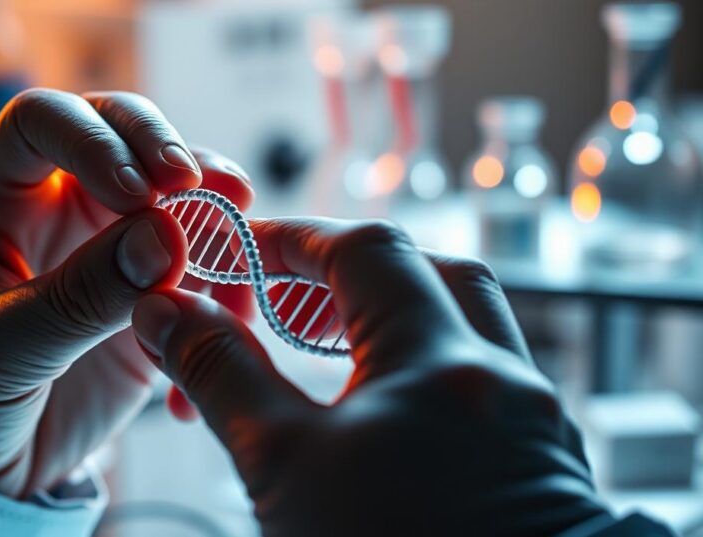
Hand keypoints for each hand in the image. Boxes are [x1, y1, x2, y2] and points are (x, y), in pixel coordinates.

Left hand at [0, 89, 253, 497]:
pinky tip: (228, 322)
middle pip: (118, 130)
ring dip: (212, 211)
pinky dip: (228, 285)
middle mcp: (57, 207)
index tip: (140, 192)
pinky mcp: (153, 292)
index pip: (38, 123)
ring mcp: (110, 246)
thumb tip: (165, 237)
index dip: (92, 139)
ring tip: (238, 247)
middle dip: (164, 149)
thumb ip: (79, 295)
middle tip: (205, 188)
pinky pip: (204, 265)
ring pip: (175, 191)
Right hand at [132, 218, 608, 535]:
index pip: (363, 251)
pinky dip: (431, 363)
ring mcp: (532, 419)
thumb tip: (166, 311)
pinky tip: (388, 402)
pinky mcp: (542, 462)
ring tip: (330, 338)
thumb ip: (223, 376)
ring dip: (399, 310)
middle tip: (289, 292)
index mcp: (440, 360)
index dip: (294, 239)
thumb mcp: (284, 467)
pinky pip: (484, 376)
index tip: (242, 249)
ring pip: (467, 323)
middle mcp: (501, 376)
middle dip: (352, 270)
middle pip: (430, 272)